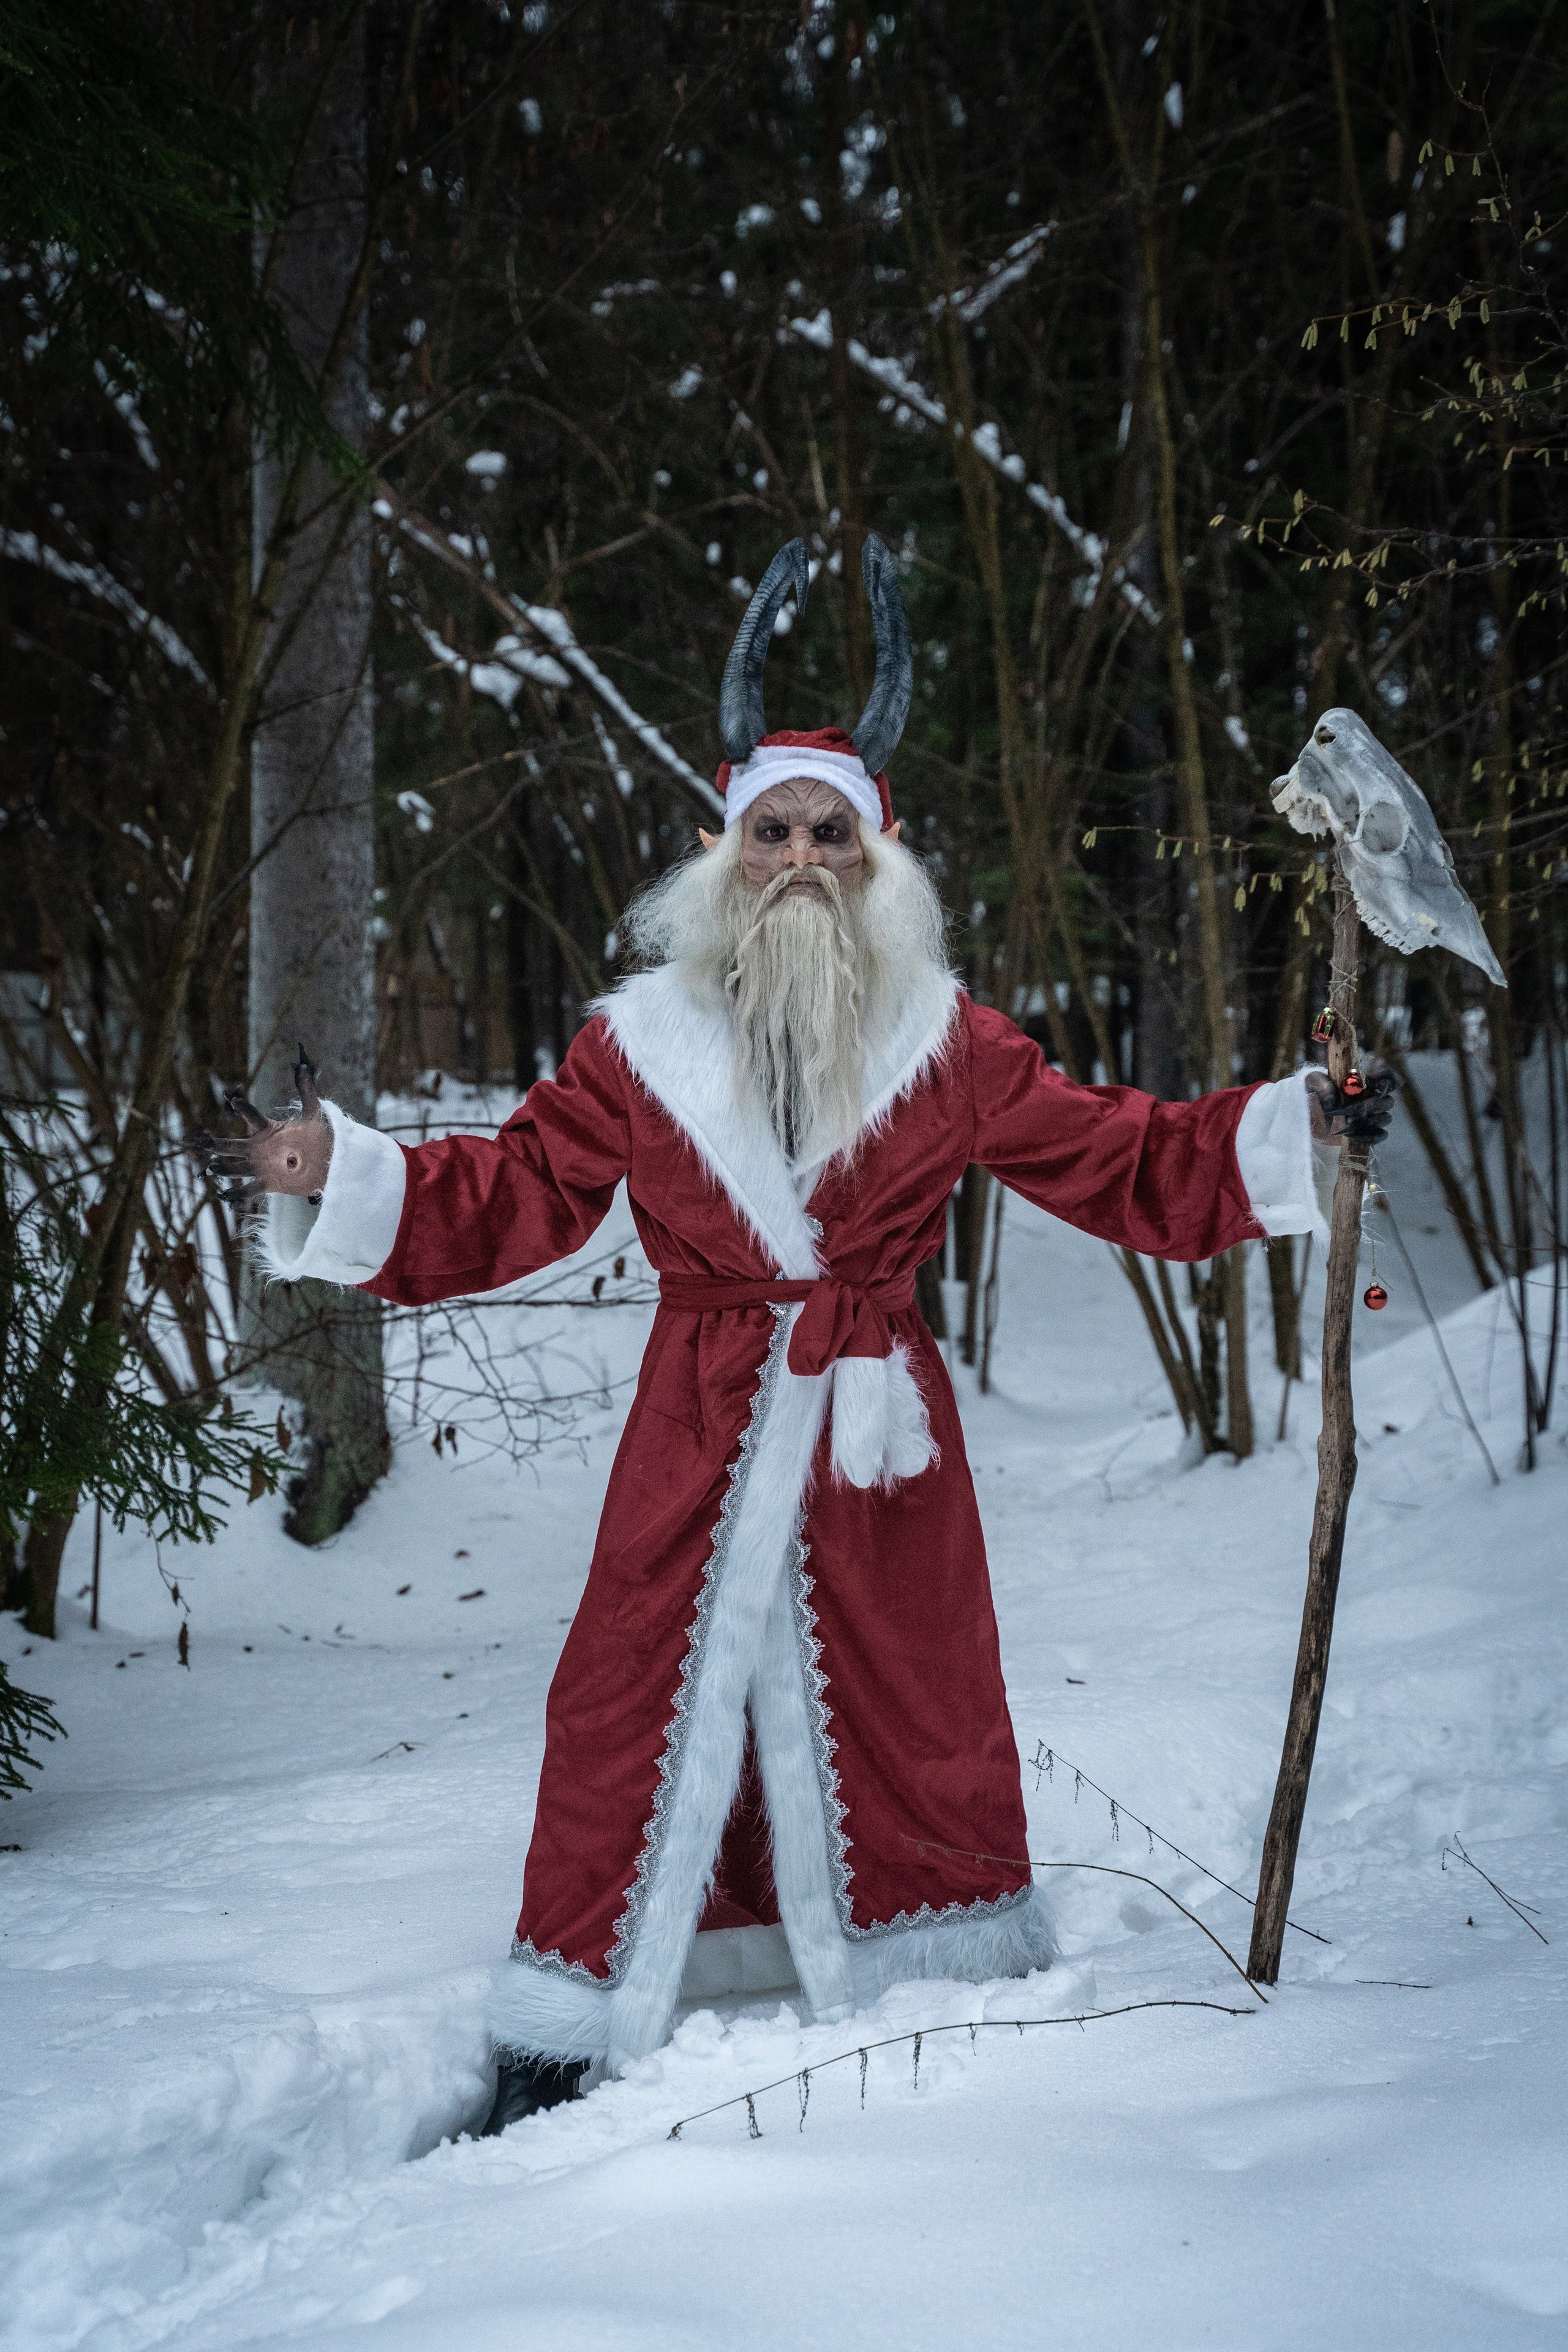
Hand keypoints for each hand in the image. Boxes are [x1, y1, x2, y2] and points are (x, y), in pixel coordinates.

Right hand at [188, 1045, 333, 1200]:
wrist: (327, 1164)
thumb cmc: (320, 1138)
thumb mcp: (315, 1113)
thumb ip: (307, 1091)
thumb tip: (305, 1067)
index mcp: (268, 1130)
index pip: (252, 1117)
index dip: (243, 1109)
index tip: (234, 1100)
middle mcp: (259, 1148)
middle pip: (230, 1145)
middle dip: (212, 1143)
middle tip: (195, 1139)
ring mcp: (261, 1166)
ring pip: (234, 1168)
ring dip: (222, 1168)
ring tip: (210, 1166)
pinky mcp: (269, 1183)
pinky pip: (249, 1189)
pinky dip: (237, 1194)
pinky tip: (224, 1196)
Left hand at [1306, 1066, 1398, 1149]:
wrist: (1309, 1114)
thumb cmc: (1314, 1092)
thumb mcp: (1312, 1082)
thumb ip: (1322, 1084)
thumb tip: (1334, 1100)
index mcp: (1363, 1080)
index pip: (1386, 1075)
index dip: (1387, 1079)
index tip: (1375, 1084)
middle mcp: (1372, 1097)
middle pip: (1388, 1100)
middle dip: (1371, 1106)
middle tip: (1353, 1110)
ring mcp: (1372, 1115)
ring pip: (1386, 1118)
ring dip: (1368, 1121)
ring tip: (1347, 1123)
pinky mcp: (1369, 1132)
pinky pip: (1381, 1135)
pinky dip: (1370, 1137)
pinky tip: (1353, 1136)